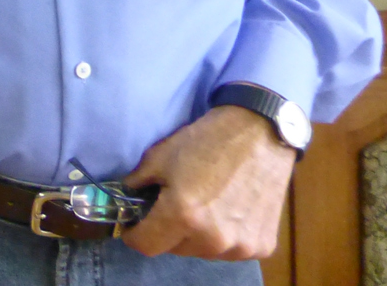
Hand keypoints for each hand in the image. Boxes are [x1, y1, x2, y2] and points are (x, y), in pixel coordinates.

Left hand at [120, 105, 294, 260]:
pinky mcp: (262, 247)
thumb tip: (124, 199)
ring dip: (195, 236)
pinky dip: (223, 237)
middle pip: (175, 250)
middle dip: (165, 232)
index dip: (135, 235)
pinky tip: (227, 211)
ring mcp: (241, 246)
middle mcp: (213, 239)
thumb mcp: (160, 156)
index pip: (147, 246)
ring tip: (202, 206)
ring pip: (202, 252)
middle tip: (170, 207)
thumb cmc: (206, 141)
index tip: (134, 224)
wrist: (259, 134)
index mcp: (183, 216)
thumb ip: (137, 184)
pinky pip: (230, 250)